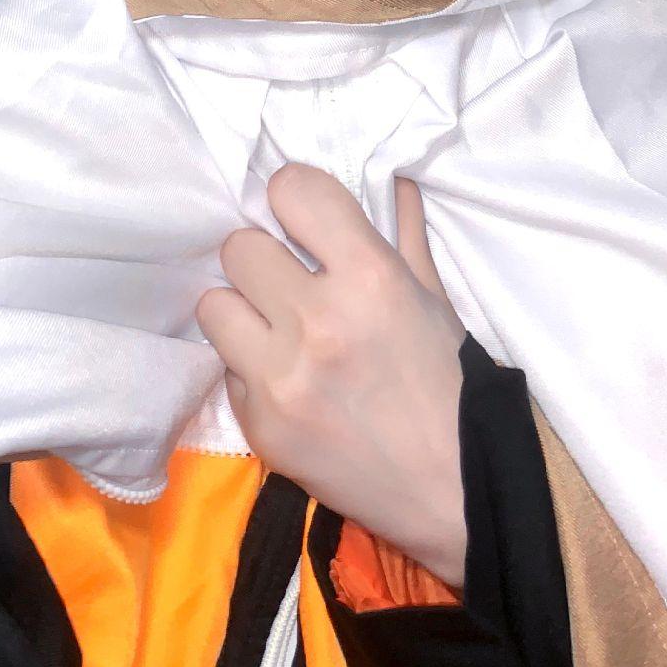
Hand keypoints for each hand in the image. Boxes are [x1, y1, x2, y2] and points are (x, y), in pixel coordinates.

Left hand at [195, 163, 468, 588]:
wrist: (453, 490)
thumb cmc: (451, 384)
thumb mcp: (435, 299)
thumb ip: (402, 233)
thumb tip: (389, 177)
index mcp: (369, 278)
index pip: (290, 189)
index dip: (293, 197)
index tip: (301, 218)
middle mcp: (317, 321)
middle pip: (239, 246)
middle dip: (265, 259)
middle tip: (290, 282)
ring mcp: (280, 378)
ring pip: (213, 305)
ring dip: (243, 312)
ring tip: (275, 329)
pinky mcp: (258, 427)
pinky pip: (226, 370)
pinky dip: (251, 370)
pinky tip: (287, 382)